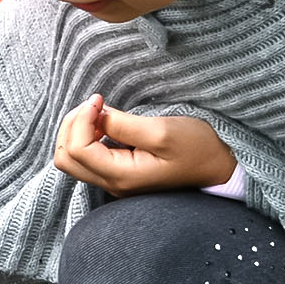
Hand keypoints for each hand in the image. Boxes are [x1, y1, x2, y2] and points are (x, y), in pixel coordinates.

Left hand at [52, 95, 234, 195]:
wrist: (218, 165)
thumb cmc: (197, 147)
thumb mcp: (162, 131)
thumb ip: (123, 124)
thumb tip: (96, 115)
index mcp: (121, 176)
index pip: (77, 150)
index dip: (80, 119)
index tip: (99, 98)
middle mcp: (112, 184)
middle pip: (65, 158)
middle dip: (71, 125)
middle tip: (94, 104)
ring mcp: (114, 181)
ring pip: (72, 159)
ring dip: (76, 130)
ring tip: (99, 112)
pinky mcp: (118, 173)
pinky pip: (86, 157)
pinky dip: (85, 136)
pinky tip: (103, 122)